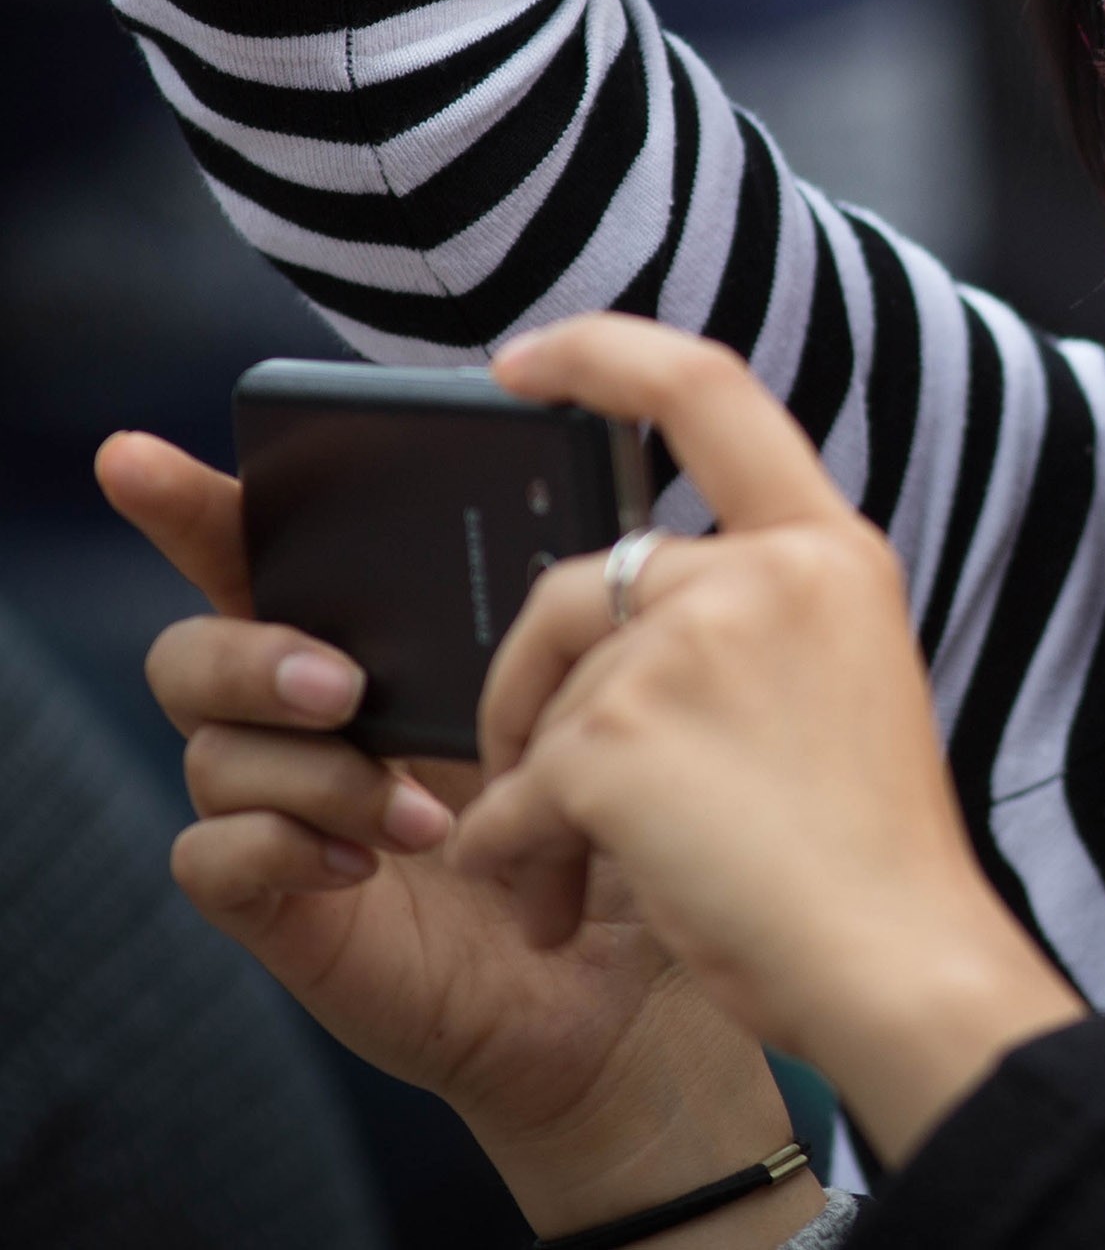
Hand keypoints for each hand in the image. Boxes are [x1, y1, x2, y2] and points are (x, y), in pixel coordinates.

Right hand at [102, 432, 815, 1240]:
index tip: (141, 457)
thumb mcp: (598, 688)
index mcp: (376, 641)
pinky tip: (367, 858)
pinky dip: (282, 844)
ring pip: (207, 747)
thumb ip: (552, 597)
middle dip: (249, 646)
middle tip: (342, 681)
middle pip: (197, 643)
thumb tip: (556, 489)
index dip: (196, 502)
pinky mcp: (279, 905)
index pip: (262, 554)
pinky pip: (212, 854)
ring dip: (312, 765)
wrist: (634, 977)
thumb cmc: (620, 812)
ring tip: (419, 809)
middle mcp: (310, 719)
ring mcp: (283, 811)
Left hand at [455, 315, 1084, 1164]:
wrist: (897, 961)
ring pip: (545, 695)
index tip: (520, 364)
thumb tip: (617, 602)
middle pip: (579, 585)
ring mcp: (689, 647)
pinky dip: (515, 852)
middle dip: (531, 683)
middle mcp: (765, 574)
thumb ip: (756, 614)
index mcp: (830, 552)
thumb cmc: (870, 854)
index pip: (708, 390)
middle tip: (530, 779)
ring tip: (578, 875)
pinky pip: (515, 789)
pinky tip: (551, 898)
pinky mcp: (617, 737)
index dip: (601, 355)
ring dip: (535, 790)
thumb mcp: (840, 681)